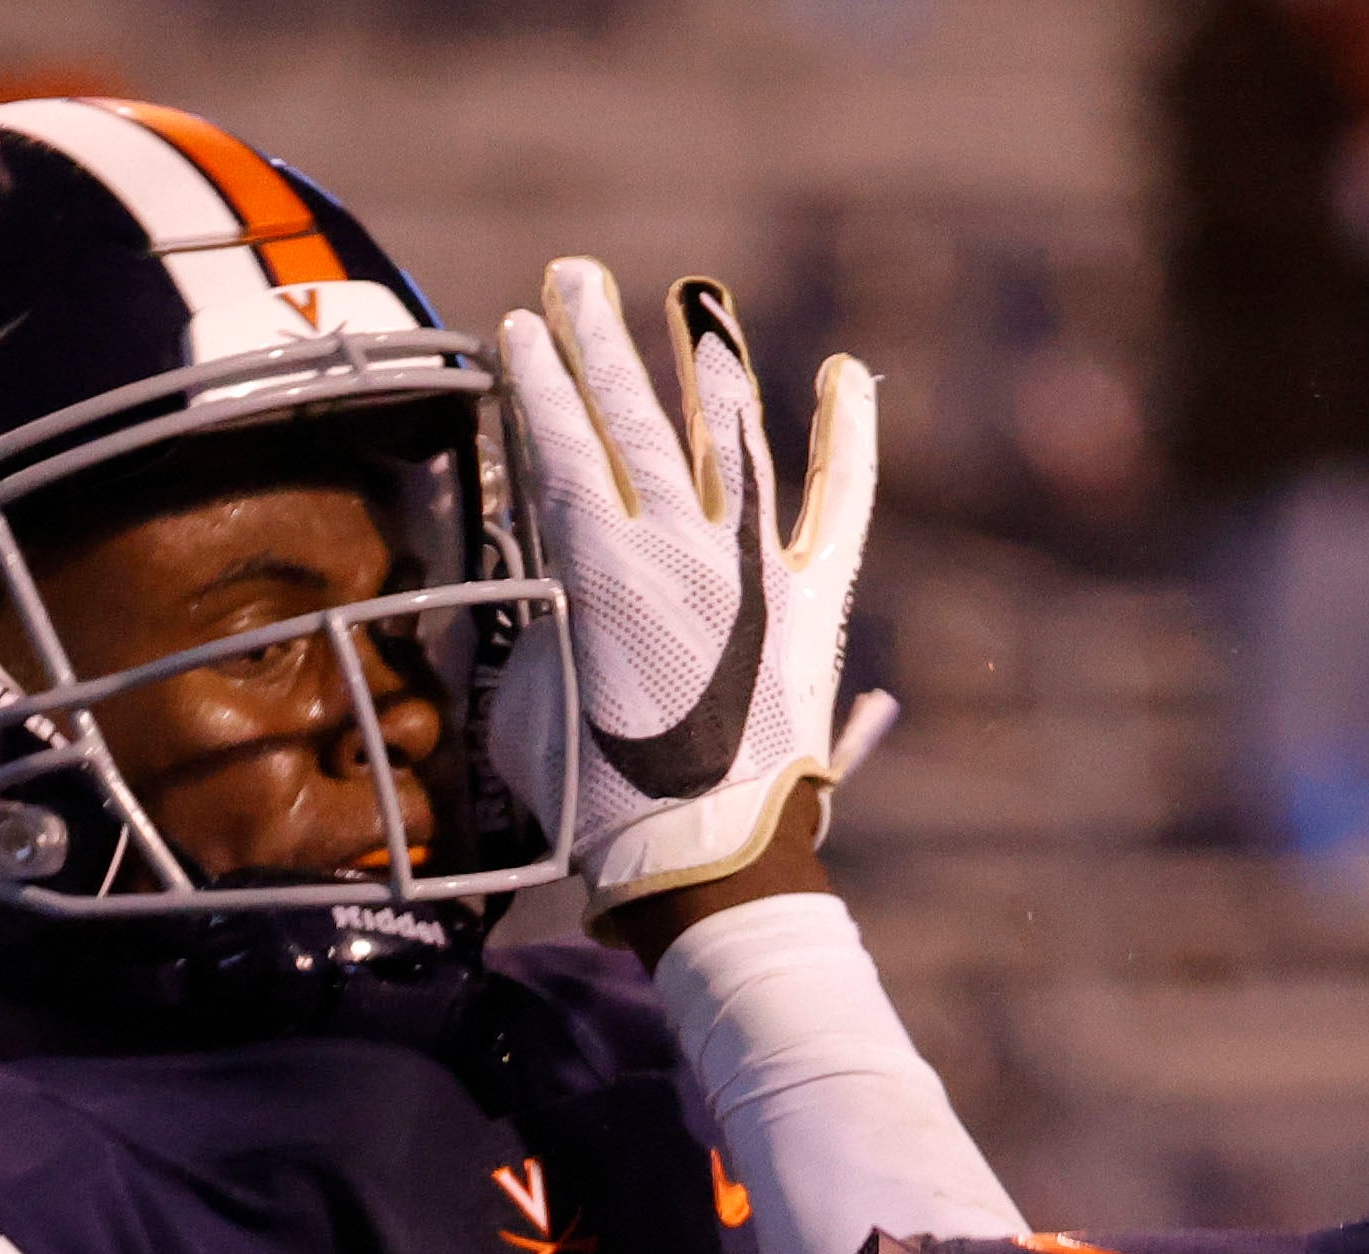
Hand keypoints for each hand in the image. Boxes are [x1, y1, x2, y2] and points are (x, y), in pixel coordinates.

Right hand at [491, 260, 872, 913]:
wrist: (706, 860)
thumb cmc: (600, 802)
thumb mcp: (527, 709)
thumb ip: (529, 633)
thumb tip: (527, 593)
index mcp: (597, 568)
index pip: (560, 445)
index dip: (539, 381)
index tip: (522, 327)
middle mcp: (678, 546)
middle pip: (635, 419)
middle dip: (599, 342)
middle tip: (577, 279)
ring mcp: (753, 565)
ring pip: (730, 436)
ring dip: (703, 361)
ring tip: (689, 299)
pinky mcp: (813, 600)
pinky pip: (840, 503)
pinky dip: (846, 440)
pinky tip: (845, 375)